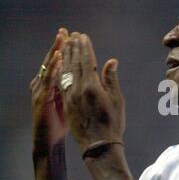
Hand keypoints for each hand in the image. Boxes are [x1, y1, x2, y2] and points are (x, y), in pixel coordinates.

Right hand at [30, 28, 69, 155]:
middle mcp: (46, 85)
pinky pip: (48, 81)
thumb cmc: (63, 124)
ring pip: (49, 68)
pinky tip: (59, 59)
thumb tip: (88, 77)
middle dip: (59, 46)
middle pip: (53, 61)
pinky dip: (53, 69)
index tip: (74, 36)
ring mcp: (42, 91)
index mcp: (55, 85)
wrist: (50, 141)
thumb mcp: (73, 103)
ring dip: (55, 52)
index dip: (67, 50)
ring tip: (62, 38)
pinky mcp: (41, 99)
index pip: (62, 63)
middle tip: (64, 30)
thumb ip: (77, 88)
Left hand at [59, 33, 124, 151]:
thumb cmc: (113, 123)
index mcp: (92, 86)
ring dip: (66, 57)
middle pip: (75, 63)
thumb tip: (111, 61)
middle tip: (73, 35)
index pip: (87, 61)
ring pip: (66, 71)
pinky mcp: (67, 103)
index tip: (83, 36)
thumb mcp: (116, 100)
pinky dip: (62, 71)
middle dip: (74, 48)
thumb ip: (111, 79)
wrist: (99, 144)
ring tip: (66, 45)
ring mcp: (71, 96)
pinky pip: (62, 82)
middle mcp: (79, 89)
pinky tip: (62, 65)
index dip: (85, 47)